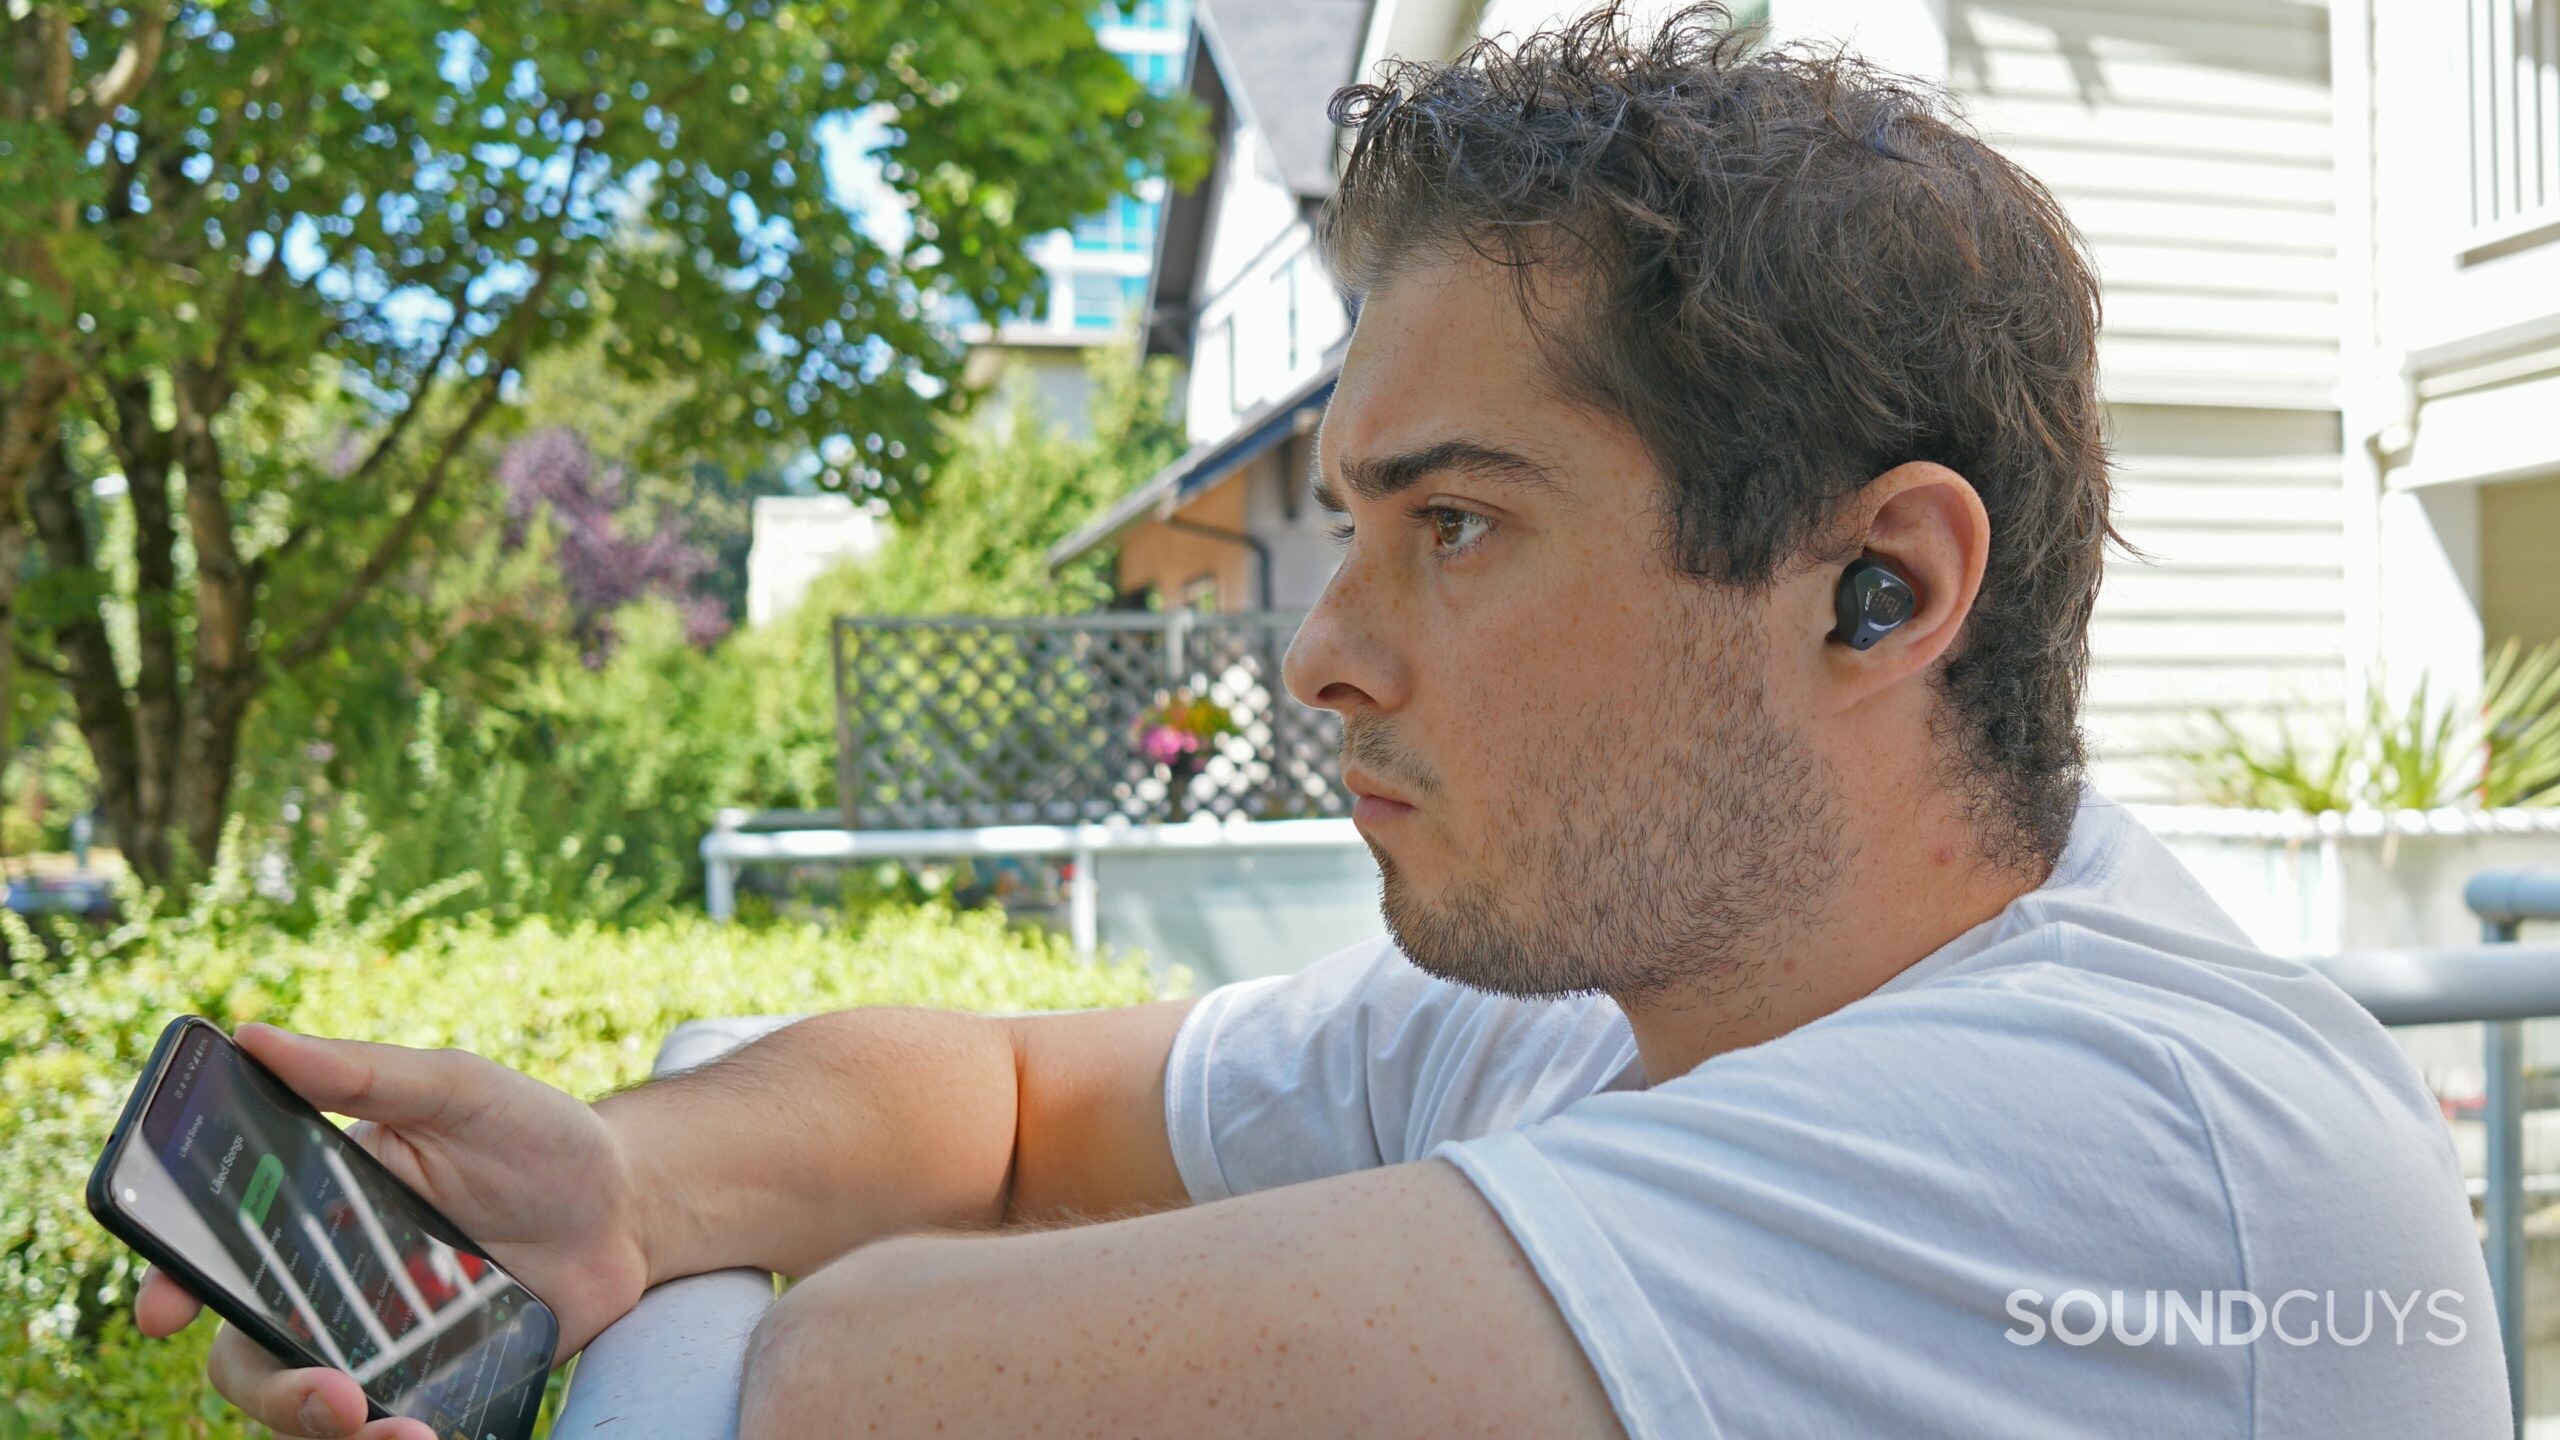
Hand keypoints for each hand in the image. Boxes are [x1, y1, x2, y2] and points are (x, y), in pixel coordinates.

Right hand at [132, 1024, 653, 1438]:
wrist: (631, 1207)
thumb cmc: (536, 1134)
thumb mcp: (459, 1090)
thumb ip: (366, 1074)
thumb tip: (254, 1037)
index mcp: (315, 1211)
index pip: (216, 1255)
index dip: (175, 1282)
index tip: (166, 1308)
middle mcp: (332, 1284)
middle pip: (254, 1357)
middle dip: (275, 1391)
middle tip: (334, 1395)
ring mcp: (381, 1340)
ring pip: (314, 1410)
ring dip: (331, 1431)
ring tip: (398, 1430)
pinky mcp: (433, 1380)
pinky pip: (387, 1428)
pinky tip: (427, 1435)